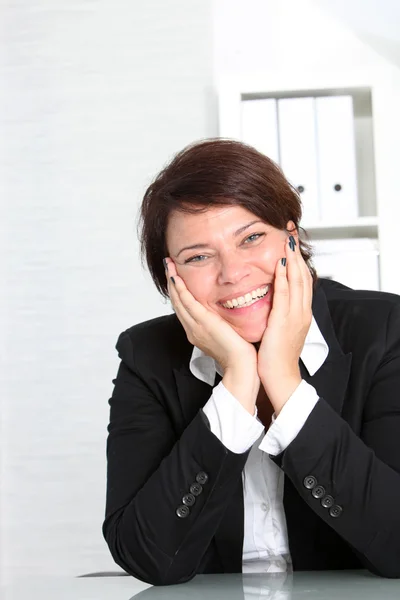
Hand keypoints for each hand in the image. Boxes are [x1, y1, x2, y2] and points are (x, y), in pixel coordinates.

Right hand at [165, 258, 259, 413]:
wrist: (242, 367)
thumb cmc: (240, 354)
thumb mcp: (228, 334)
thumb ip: (223, 323)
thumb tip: (227, 313)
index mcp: (197, 332)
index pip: (184, 307)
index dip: (178, 291)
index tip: (176, 275)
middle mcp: (192, 329)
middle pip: (176, 302)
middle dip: (171, 282)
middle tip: (168, 264)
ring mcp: (195, 326)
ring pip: (178, 299)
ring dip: (172, 280)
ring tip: (169, 264)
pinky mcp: (202, 322)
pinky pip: (186, 302)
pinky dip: (179, 288)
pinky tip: (176, 276)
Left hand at [257, 234, 312, 413]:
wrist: (279, 376)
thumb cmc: (276, 355)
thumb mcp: (280, 329)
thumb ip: (278, 312)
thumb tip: (271, 300)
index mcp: (300, 312)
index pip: (302, 280)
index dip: (297, 259)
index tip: (291, 242)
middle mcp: (301, 311)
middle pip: (303, 274)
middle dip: (297, 251)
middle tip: (292, 231)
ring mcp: (295, 315)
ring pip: (297, 280)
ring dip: (292, 257)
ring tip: (288, 239)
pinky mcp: (284, 320)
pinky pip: (286, 294)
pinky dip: (284, 276)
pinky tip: (281, 262)